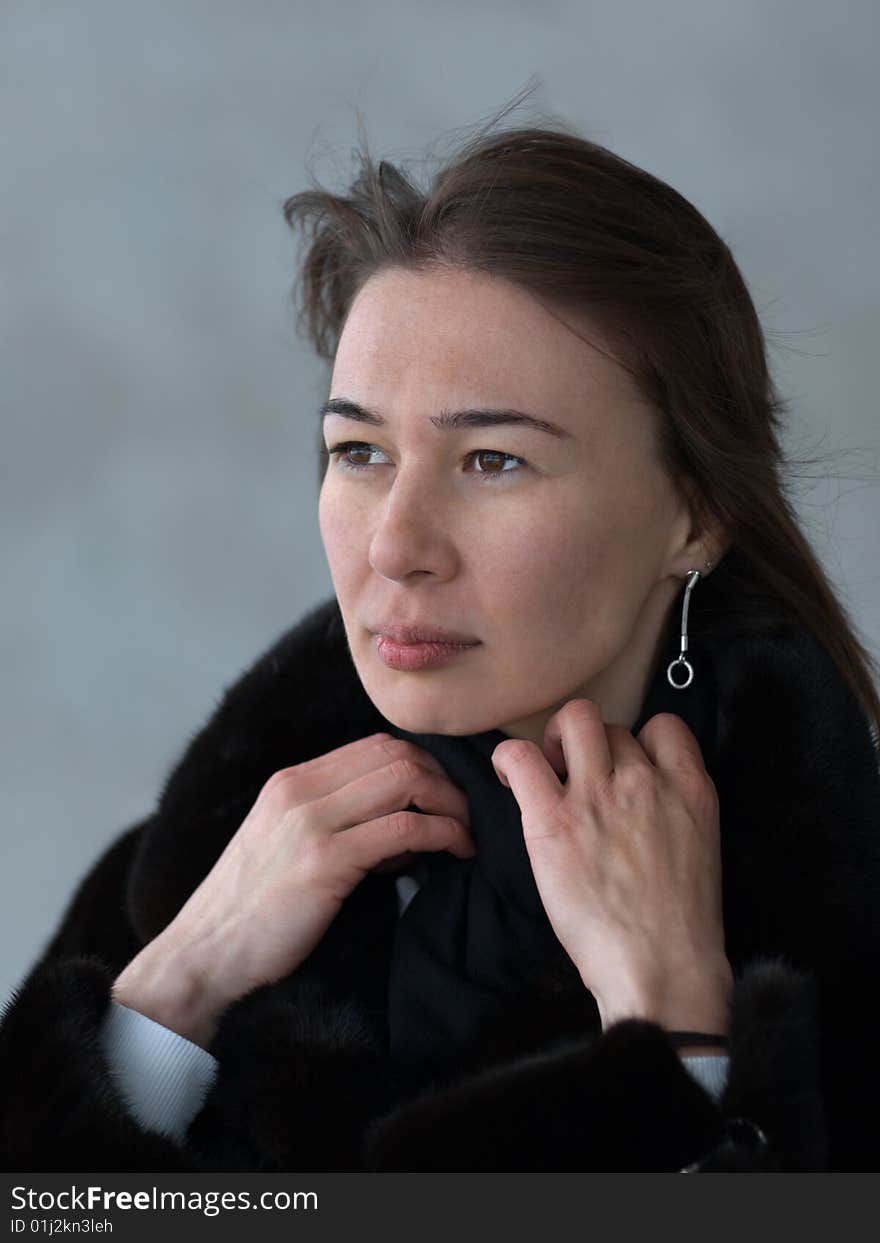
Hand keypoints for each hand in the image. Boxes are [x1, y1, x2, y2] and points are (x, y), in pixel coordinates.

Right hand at [112, 733, 473, 1047]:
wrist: (203, 957)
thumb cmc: (252, 914)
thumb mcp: (286, 848)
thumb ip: (337, 824)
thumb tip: (407, 824)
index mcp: (291, 783)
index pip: (376, 746)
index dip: (424, 764)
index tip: (447, 796)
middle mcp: (300, 791)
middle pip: (396, 755)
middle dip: (444, 781)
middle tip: (466, 816)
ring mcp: (310, 822)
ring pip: (405, 781)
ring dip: (450, 806)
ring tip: (465, 836)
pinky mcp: (323, 861)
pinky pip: (403, 829)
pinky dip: (441, 834)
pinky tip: (453, 853)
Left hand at [491, 701, 731, 1032]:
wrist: (661, 969)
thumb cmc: (678, 926)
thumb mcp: (699, 847)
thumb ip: (674, 808)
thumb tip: (638, 794)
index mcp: (691, 789)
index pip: (665, 725)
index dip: (639, 741)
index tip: (624, 768)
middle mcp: (645, 781)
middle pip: (611, 726)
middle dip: (592, 746)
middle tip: (577, 778)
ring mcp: (598, 797)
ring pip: (572, 721)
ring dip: (556, 740)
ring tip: (547, 772)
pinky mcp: (553, 820)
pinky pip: (519, 755)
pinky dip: (508, 758)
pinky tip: (508, 778)